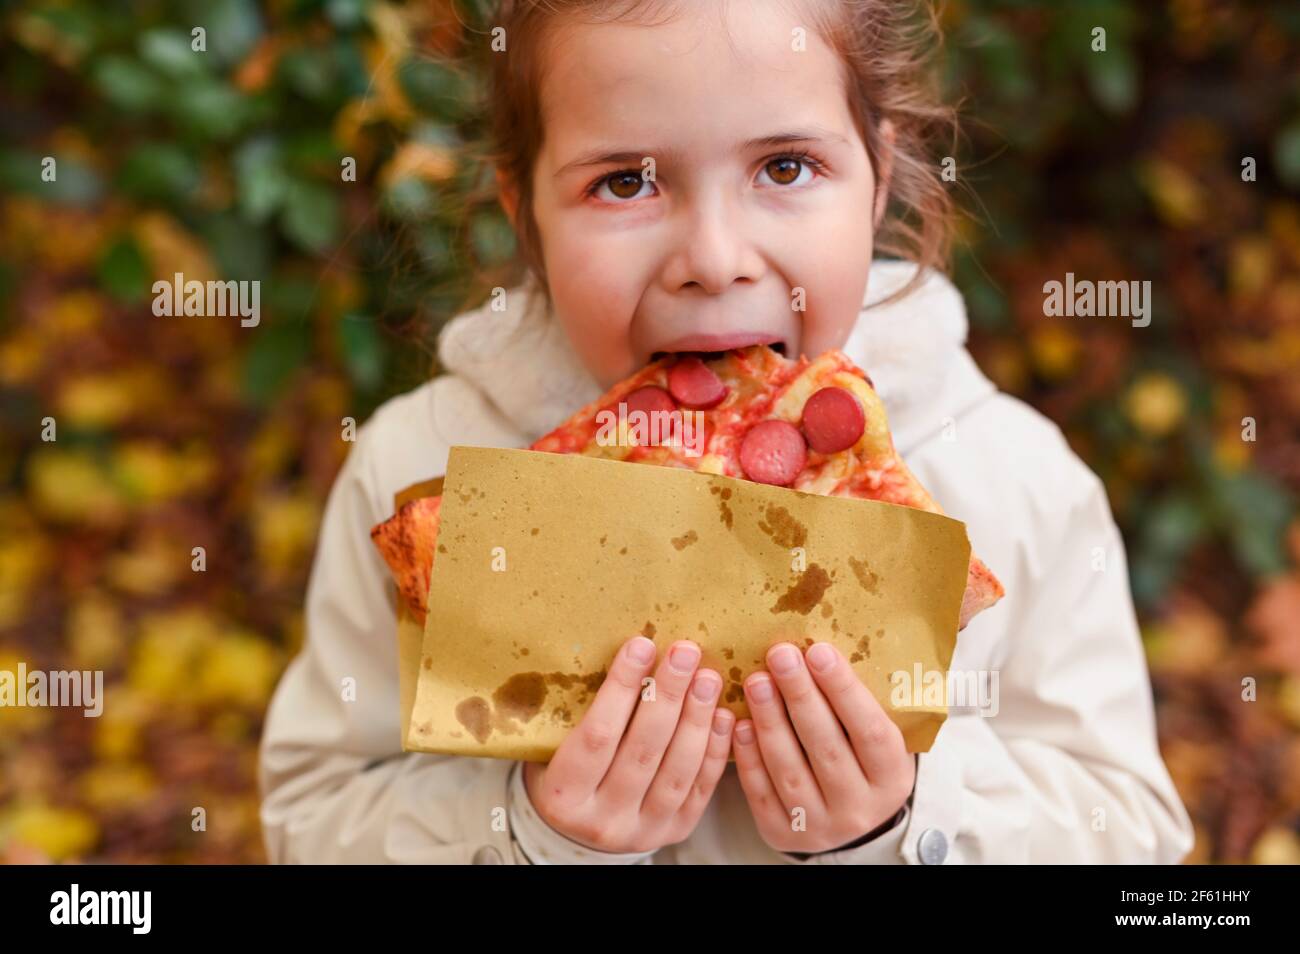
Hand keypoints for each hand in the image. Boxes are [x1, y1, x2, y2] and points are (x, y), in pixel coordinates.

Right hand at [522, 636, 733, 853]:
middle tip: (684, 653)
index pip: (597, 735)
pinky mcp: (675, 831)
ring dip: (696, 719)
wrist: (578, 830)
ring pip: (676, 771)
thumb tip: (632, 653)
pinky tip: (722, 715)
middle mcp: (602, 820)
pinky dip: (714, 750)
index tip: (641, 645)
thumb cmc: (564, 773)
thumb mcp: (555, 747)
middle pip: (642, 751)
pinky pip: (700, 788)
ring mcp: (642, 831)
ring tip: (707, 679)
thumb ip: (584, 714)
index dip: (621, 688)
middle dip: (667, 696)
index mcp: (563, 797)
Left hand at [732, 641, 915, 853]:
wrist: (845, 818)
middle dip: (801, 697)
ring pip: (790, 771)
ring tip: (756, 682)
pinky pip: (761, 793)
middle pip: (827, 749)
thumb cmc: (858, 760)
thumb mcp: (876, 737)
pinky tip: (740, 723)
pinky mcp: (782, 834)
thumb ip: (859, 703)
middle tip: (780, 656)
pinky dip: (749, 757)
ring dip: (770, 722)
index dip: (844, 690)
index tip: (819, 651)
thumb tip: (820, 645)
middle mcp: (859, 808)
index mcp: (892, 779)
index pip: (871, 731)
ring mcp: (820, 826)